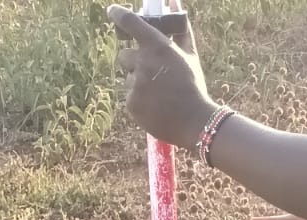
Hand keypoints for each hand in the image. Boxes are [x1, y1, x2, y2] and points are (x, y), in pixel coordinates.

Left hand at [108, 7, 214, 149]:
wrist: (194, 121)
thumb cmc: (193, 86)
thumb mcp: (190, 55)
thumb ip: (180, 30)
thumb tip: (174, 4)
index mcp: (157, 45)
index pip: (130, 22)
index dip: (118, 14)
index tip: (112, 11)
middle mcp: (143, 62)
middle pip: (124, 55)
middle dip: (133, 61)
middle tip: (149, 72)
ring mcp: (135, 84)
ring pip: (127, 78)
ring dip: (137, 83)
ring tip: (157, 94)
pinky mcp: (131, 104)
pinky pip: (129, 97)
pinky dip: (139, 101)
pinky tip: (154, 106)